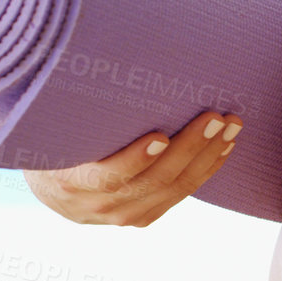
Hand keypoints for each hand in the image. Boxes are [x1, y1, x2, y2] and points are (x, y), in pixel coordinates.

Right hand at [22, 109, 242, 226]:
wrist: (50, 189)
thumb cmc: (52, 145)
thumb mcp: (51, 133)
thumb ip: (76, 114)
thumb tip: (98, 62)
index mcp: (70, 182)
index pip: (108, 176)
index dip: (136, 159)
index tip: (161, 134)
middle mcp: (99, 206)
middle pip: (153, 181)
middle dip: (189, 148)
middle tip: (215, 118)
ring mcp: (123, 216)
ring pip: (174, 189)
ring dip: (207, 156)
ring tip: (231, 127)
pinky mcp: (143, 217)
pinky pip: (180, 194)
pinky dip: (206, 169)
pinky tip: (225, 147)